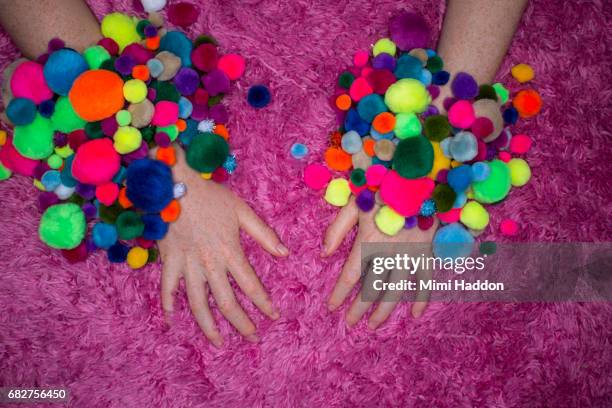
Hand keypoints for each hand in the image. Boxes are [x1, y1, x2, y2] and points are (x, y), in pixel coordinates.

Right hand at [158, 151, 287, 346]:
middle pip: (226, 302)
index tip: (274, 316)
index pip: (251, 285)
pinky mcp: (169, 261)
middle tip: (253, 338)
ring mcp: (187, 264)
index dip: (264, 303)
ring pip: (197, 303)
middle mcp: (209, 264)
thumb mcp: (242, 211)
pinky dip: (168, 306)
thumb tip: (284, 254)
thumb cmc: (211, 196)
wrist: (175, 184)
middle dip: (241, 324)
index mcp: (230, 251)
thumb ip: (264, 234)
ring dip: (209, 326)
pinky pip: (167, 288)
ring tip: (219, 343)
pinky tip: (172, 322)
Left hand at [323, 198, 437, 328]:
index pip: (350, 276)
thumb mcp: (354, 203)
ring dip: (384, 311)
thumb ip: (336, 229)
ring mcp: (409, 255)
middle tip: (350, 323)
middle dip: (359, 309)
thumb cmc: (381, 187)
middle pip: (371, 290)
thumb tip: (324, 254)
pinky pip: (425, 281)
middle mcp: (388, 253)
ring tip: (373, 326)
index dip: (339, 294)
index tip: (331, 307)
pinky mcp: (426, 252)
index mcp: (367, 241)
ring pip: (396, 291)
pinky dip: (422, 299)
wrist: (417, 177)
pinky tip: (414, 314)